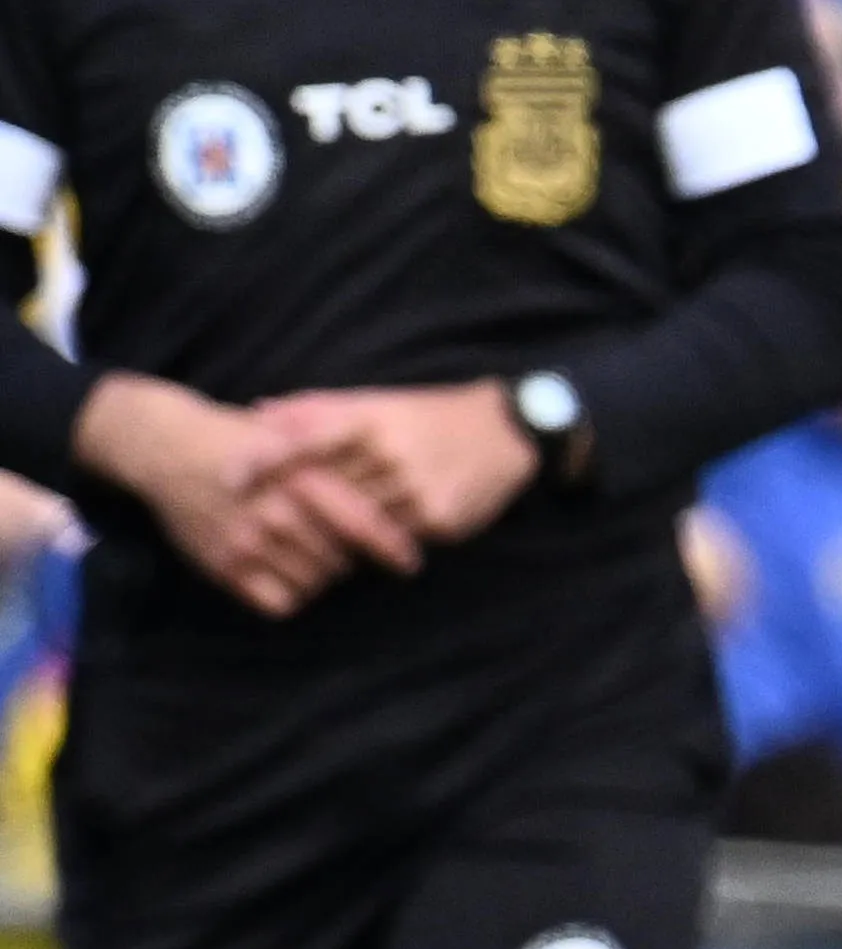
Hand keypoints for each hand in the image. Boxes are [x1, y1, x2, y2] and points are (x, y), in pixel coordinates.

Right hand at [67, 374, 415, 614]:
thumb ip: (341, 462)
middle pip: (340, 562)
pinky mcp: (222, 564)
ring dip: (318, 576)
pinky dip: (289, 595)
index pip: (361, 525)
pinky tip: (284, 573)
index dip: (392, 548)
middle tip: (335, 547)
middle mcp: (275, 512)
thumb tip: (403, 484)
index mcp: (301, 479)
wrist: (168, 447)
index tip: (409, 563)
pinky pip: (280, 603)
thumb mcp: (292, 437)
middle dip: (346, 559)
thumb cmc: (244, 441)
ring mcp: (247, 540)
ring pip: (313, 585)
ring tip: (306, 554)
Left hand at [260, 381, 539, 549]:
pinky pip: (390, 541)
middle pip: (324, 489)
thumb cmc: (427, 416)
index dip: (263, 460)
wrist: (505, 433)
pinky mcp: (442, 519)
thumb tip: (257, 413)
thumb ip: (316, 408)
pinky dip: (365, 545)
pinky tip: (350, 547)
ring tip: (294, 540)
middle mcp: (394, 452)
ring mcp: (419, 489)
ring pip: (354, 522)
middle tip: (253, 520)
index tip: (229, 479)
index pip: (306, 439)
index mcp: (374, 417)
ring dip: (323, 534)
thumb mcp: (377, 400)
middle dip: (288, 506)